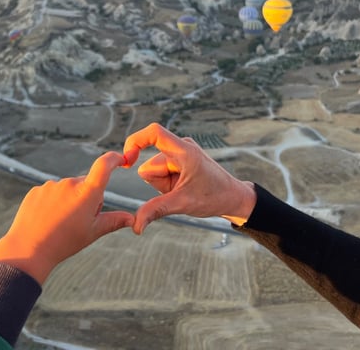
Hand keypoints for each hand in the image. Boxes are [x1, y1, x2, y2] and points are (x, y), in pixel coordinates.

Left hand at [0, 152, 133, 283]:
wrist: (28, 249)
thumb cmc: (64, 242)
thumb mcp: (92, 232)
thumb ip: (113, 221)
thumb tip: (132, 218)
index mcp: (87, 193)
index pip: (104, 166)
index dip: (114, 159)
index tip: (120, 159)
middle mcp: (70, 183)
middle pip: (85, 185)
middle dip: (86, 198)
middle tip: (78, 221)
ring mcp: (51, 186)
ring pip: (67, 190)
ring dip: (69, 201)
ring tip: (59, 223)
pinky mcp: (37, 190)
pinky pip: (51, 193)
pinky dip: (53, 203)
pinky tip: (47, 219)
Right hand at [123, 123, 256, 233]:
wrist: (233, 198)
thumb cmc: (215, 197)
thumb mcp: (183, 204)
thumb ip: (156, 210)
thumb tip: (135, 226)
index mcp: (183, 150)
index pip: (153, 133)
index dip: (135, 141)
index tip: (126, 160)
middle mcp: (180, 147)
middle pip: (149, 165)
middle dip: (158, 183)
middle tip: (179, 190)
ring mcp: (179, 153)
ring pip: (153, 171)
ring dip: (163, 185)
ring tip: (183, 189)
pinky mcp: (179, 160)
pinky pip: (160, 173)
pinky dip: (167, 184)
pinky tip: (183, 188)